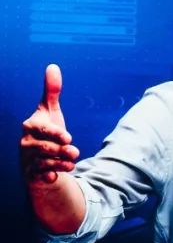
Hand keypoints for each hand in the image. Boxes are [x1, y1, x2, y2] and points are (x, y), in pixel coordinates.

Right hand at [20, 65, 79, 185]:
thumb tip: (52, 66)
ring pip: (46, 163)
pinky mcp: (32, 173)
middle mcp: (26, 143)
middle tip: (75, 152)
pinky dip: (50, 177)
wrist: (40, 155)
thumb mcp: (51, 110)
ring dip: (62, 164)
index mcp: (31, 126)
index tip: (69, 138)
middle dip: (63, 151)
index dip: (56, 134)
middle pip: (46, 148)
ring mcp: (28, 159)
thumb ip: (52, 91)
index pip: (43, 130)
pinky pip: (41, 176)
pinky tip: (55, 177)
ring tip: (72, 162)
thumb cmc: (47, 131)